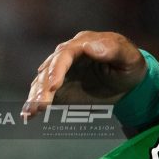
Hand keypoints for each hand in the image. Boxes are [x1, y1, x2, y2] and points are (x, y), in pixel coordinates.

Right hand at [22, 31, 145, 119]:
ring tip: (31, 112)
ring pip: (43, 82)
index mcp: (83, 44)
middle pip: (50, 69)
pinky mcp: (59, 87)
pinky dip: (35, 103)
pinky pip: (44, 94)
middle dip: (44, 87)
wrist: (128, 82)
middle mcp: (67, 55)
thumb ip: (112, 50)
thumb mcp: (129, 57)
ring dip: (35, 96)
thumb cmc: (130, 65)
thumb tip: (89, 46)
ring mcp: (61, 71)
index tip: (54, 85)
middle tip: (40, 104)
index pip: (65, 54)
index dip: (57, 69)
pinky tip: (28, 115)